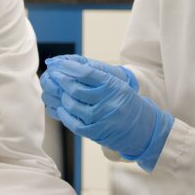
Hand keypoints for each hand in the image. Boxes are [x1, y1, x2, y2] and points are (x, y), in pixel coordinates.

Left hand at [49, 58, 173, 171]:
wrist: (144, 130)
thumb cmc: (128, 104)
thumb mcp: (118, 85)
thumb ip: (97, 76)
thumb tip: (70, 66)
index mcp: (113, 85)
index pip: (85, 73)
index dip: (67, 66)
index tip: (55, 62)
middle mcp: (107, 101)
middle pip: (75, 88)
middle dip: (59, 80)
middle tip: (51, 74)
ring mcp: (100, 118)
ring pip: (72, 105)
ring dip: (60, 96)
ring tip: (55, 90)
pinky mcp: (95, 132)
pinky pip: (73, 122)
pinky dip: (63, 113)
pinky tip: (60, 107)